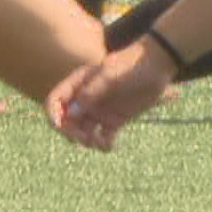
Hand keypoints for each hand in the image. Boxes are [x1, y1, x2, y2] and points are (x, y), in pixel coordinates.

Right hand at [46, 40, 179, 151]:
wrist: (158, 66)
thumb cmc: (133, 66)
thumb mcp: (111, 76)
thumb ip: (91, 92)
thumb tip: (71, 111)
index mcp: (80, 83)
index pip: (56, 100)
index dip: (53, 114)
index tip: (60, 126)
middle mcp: (86, 98)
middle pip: (66, 121)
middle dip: (71, 133)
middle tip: (85, 139)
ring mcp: (99, 110)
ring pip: (82, 132)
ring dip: (87, 141)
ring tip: (101, 142)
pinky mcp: (114, 120)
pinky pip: (102, 137)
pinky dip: (103, 144)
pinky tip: (111, 145)